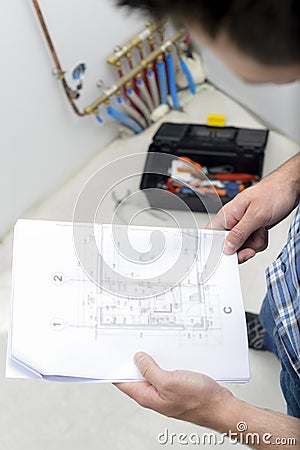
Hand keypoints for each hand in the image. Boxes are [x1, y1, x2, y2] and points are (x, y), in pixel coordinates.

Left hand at [114, 352, 231, 428]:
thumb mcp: (169, 381)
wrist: (220, 406)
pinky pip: (164, 371)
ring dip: (150, 360)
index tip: (113, 353)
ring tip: (150, 345)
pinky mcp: (176, 386)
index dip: (116, 367)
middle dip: (133, 360)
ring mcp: (165, 390)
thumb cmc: (198, 400)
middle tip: (132, 343)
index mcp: (147, 396)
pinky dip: (163, 362)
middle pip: (136, 375)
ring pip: (152, 371)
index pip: (123, 382)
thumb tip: (138, 359)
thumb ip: (150, 370)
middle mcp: (154, 395)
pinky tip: (166, 353)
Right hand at [207, 158, 299, 262]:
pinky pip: (252, 244)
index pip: (211, 236)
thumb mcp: (256, 215)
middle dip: (242, 248)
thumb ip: (239, 232)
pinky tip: (263, 231)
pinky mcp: (251, 230)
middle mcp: (232, 222)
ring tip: (260, 230)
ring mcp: (242, 226)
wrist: (288, 189)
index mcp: (226, 215)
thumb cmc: (272, 193)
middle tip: (250, 247)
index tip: (227, 255)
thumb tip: (227, 246)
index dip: (215, 249)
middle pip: (228, 246)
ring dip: (254, 243)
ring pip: (242, 247)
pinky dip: (260, 241)